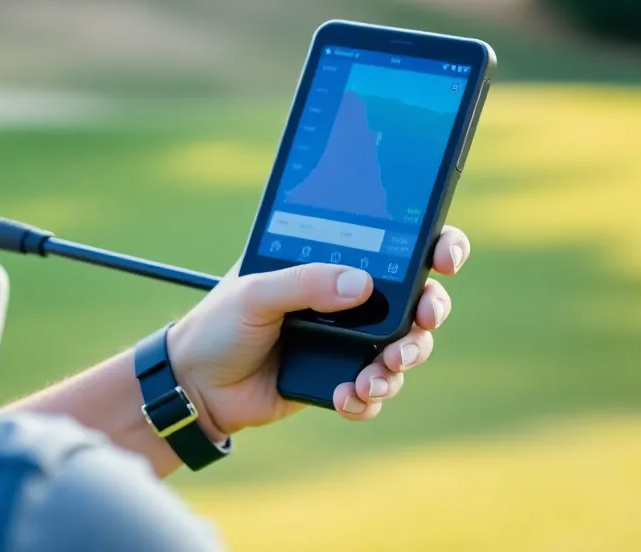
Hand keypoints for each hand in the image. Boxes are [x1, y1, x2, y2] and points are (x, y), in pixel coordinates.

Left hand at [167, 227, 469, 437]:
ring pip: (405, 348)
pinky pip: (376, 390)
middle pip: (416, 298)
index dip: (432, 245)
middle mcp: (348, 298)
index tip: (443, 257)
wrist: (196, 385)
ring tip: (374, 376)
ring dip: (402, 361)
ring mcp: (348, 341)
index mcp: (330, 261)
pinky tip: (344, 397)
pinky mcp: (341, 380)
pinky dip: (369, 397)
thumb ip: (305, 283)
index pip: (395, 243)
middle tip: (422, 322)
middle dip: (430, 310)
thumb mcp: (254, 291)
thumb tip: (363, 284)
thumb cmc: (219, 323)